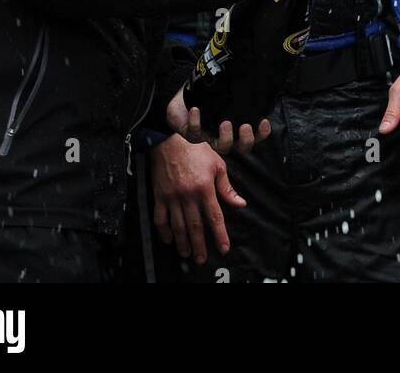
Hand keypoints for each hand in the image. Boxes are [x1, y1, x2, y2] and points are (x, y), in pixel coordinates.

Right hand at [149, 134, 245, 264]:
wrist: (170, 141)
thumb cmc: (196, 150)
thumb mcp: (218, 165)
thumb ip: (227, 188)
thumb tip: (240, 204)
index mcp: (205, 188)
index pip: (214, 216)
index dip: (220, 234)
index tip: (224, 248)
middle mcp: (188, 196)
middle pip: (195, 226)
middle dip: (199, 245)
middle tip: (202, 259)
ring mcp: (172, 197)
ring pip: (177, 226)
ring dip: (183, 242)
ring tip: (187, 254)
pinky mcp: (159, 196)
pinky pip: (160, 218)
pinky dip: (164, 231)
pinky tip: (169, 240)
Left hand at [166, 85, 269, 153]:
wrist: (182, 98)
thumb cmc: (207, 95)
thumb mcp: (223, 91)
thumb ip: (236, 89)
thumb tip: (254, 75)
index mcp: (235, 127)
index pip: (254, 136)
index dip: (261, 133)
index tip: (264, 122)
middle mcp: (224, 135)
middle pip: (240, 147)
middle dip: (245, 140)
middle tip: (245, 127)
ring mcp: (209, 136)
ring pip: (220, 146)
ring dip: (225, 138)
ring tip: (225, 123)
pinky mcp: (192, 134)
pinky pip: (194, 132)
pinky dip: (195, 121)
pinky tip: (195, 110)